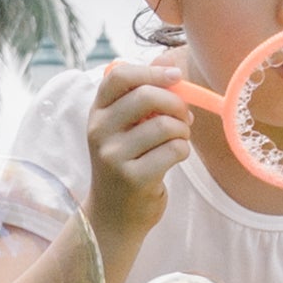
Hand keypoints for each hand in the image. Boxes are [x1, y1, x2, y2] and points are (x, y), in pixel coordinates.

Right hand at [78, 63, 197, 253]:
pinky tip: (175, 157)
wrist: (114, 215)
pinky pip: (174, 150)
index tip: (175, 78)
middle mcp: (99, 132)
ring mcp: (114, 156)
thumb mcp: (123, 129)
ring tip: (179, 140)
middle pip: (147, 96)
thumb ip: (142, 99)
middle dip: (176, 103)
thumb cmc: (127, 163)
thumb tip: (171, 67)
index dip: (151, 71)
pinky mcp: (133, 178)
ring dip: (183, 131)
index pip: (119, 77)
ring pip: (166, 125)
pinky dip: (183, 150)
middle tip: (184, 116)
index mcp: (97, 113)